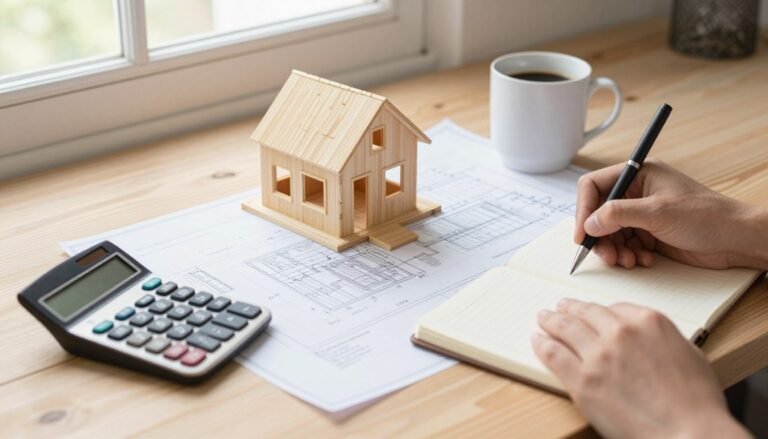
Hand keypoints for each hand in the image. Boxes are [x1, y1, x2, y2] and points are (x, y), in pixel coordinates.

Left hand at [531, 298, 748, 438]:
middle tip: (560, 307)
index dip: (597, 310)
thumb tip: (648, 339)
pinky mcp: (582, 380)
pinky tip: (538, 341)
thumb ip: (662, 339)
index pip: (613, 308)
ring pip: (565, 329)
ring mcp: (598, 355)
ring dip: (551, 321)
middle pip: (586, 313)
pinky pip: (554, 354)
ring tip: (543, 318)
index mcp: (648, 321)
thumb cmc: (696, 403)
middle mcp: (620, 332)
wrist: (689, 433)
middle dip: (570, 309)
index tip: (589, 310)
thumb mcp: (688, 354)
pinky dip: (543, 345)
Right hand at [574, 158, 767, 269]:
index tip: (582, 234)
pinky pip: (624, 245)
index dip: (584, 210)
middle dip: (600, 236)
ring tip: (627, 261)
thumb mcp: (658, 212)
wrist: (736, 240)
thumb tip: (590, 222)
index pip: (595, 186)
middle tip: (605, 255)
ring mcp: (643, 214)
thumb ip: (618, 214)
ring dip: (614, 250)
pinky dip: (628, 255)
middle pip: (599, 213)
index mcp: (638, 174)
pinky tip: (643, 260)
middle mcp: (637, 192)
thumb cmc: (707, 216)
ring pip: (610, 233)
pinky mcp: (649, 233)